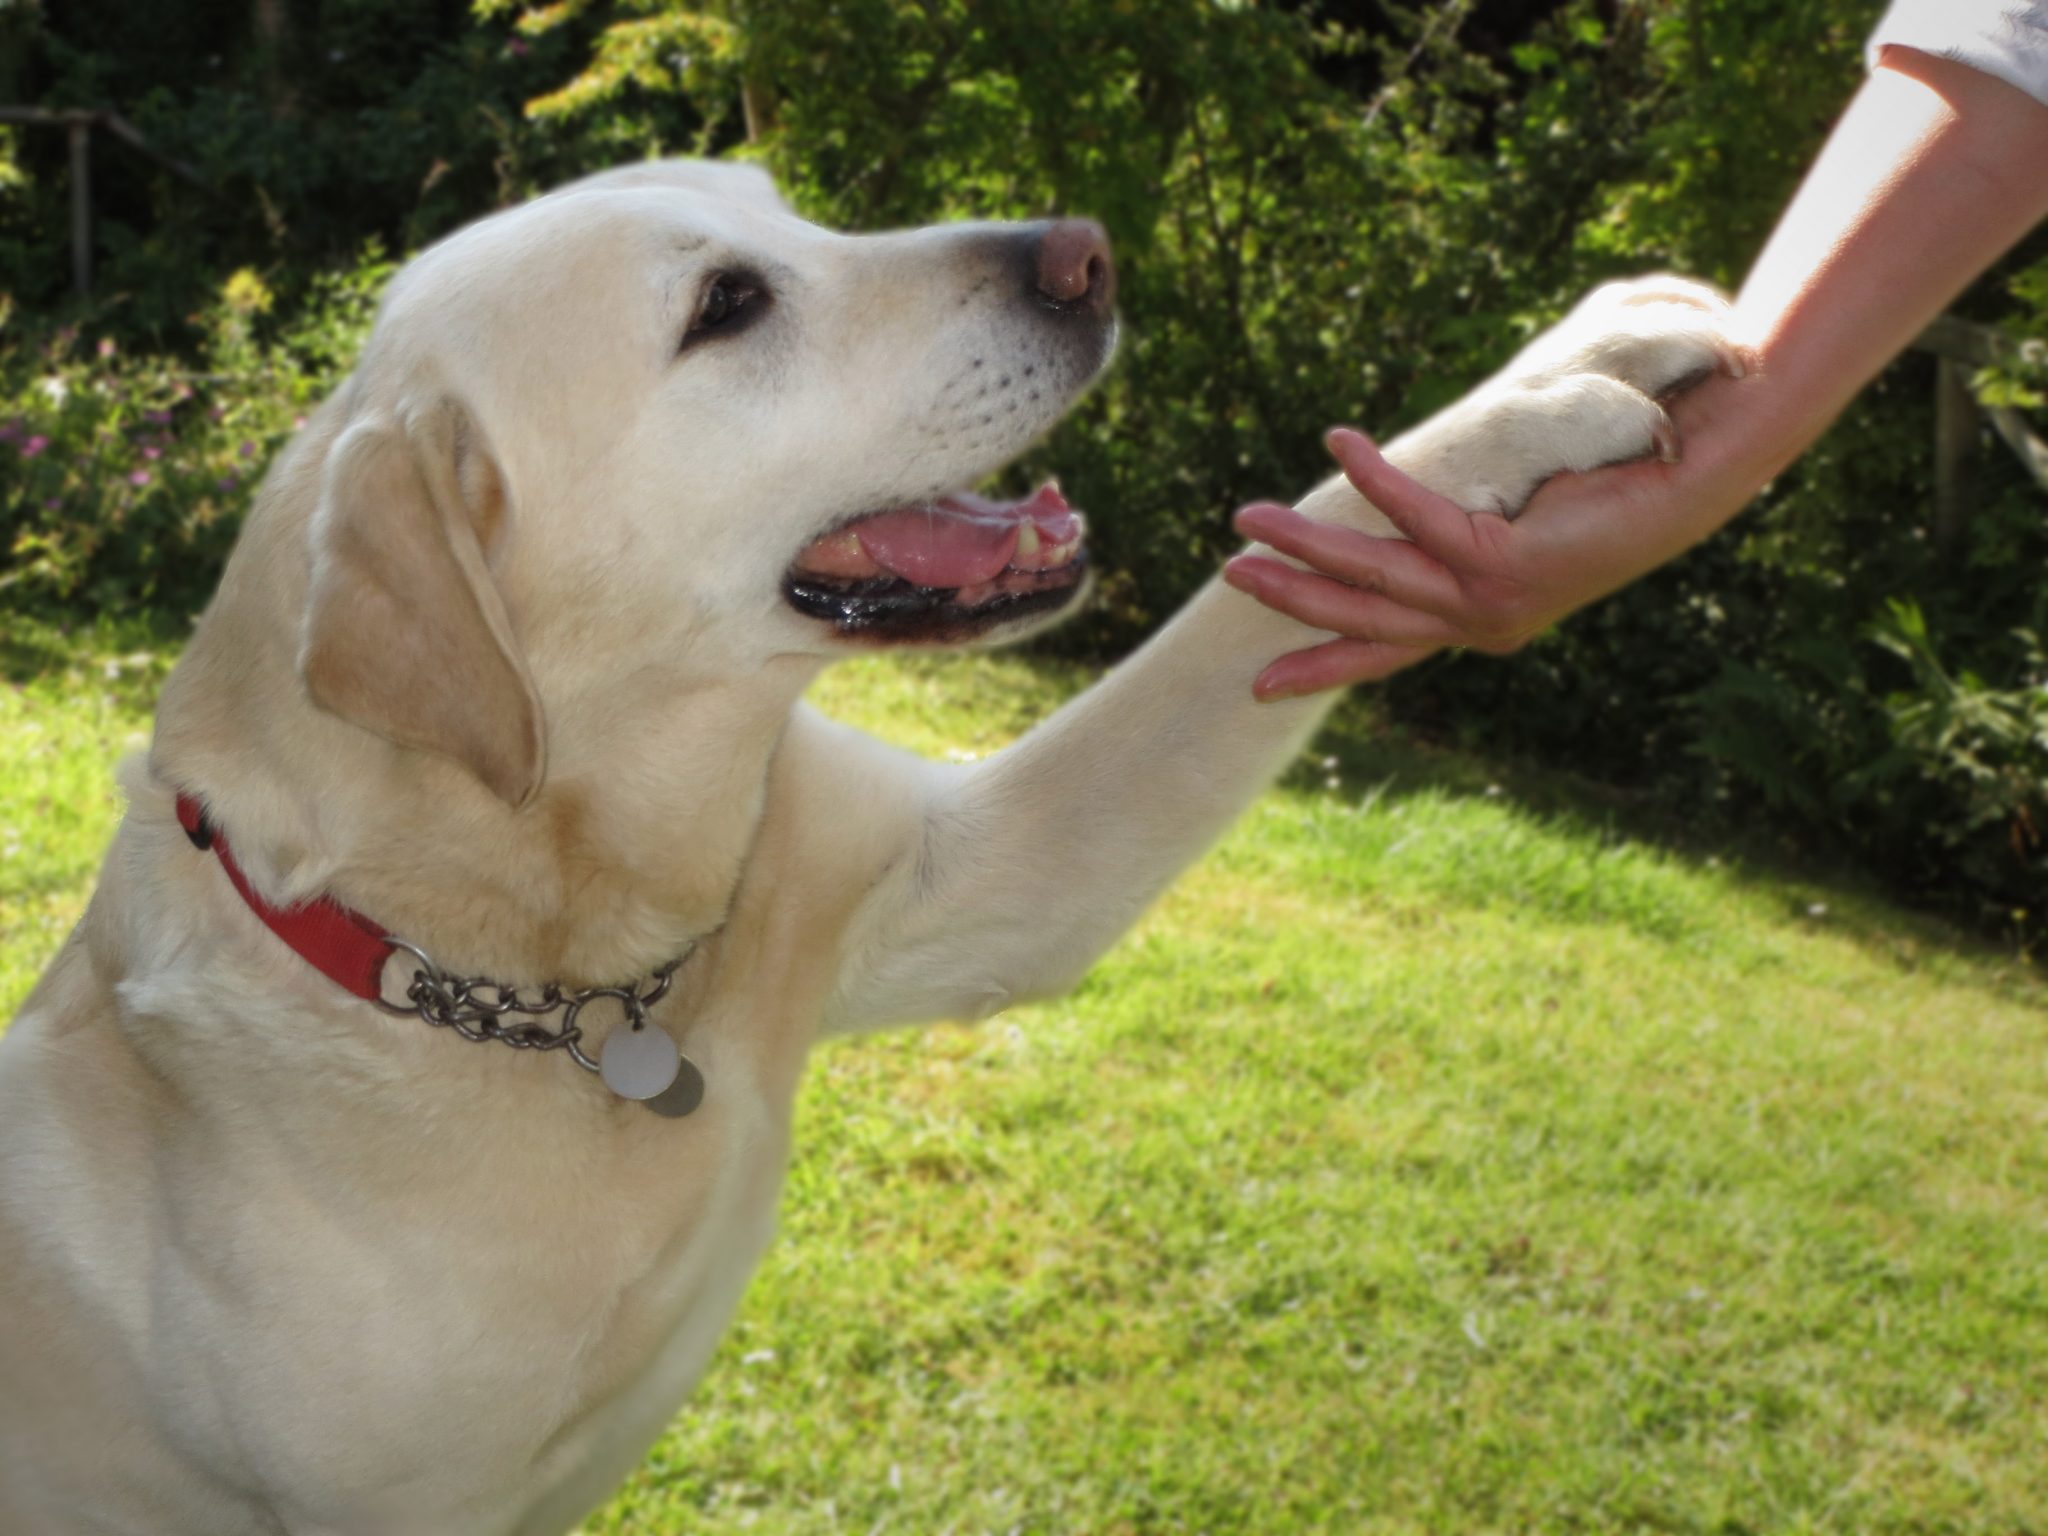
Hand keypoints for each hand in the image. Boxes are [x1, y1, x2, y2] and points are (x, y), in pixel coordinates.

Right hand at [1223, 375, 1757, 699]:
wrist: (1691, 478)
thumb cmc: (1617, 488)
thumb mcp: (1527, 523)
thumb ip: (1470, 534)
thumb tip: (1408, 509)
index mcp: (1484, 621)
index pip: (1387, 649)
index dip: (1322, 664)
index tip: (1260, 685)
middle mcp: (1483, 622)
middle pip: (1364, 616)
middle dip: (1292, 598)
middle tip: (1230, 575)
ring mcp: (1493, 600)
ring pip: (1377, 575)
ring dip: (1307, 543)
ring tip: (1249, 516)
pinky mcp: (1506, 562)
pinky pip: (1420, 518)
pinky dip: (1376, 480)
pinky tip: (1338, 443)